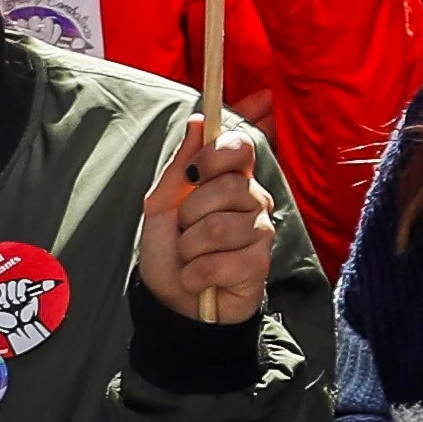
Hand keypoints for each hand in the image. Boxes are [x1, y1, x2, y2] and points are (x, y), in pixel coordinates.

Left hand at [134, 118, 271, 328]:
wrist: (174, 300)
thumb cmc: (169, 250)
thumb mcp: (161, 206)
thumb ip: (179, 166)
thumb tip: (198, 121)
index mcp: (232, 180)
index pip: (241, 146)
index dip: (216, 155)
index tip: (194, 173)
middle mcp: (254, 201)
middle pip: (227, 188)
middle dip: (190, 214)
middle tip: (186, 231)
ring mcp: (261, 233)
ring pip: (219, 228)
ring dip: (189, 249)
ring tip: (192, 257)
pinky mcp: (259, 266)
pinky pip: (218, 263)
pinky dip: (195, 274)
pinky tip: (201, 279)